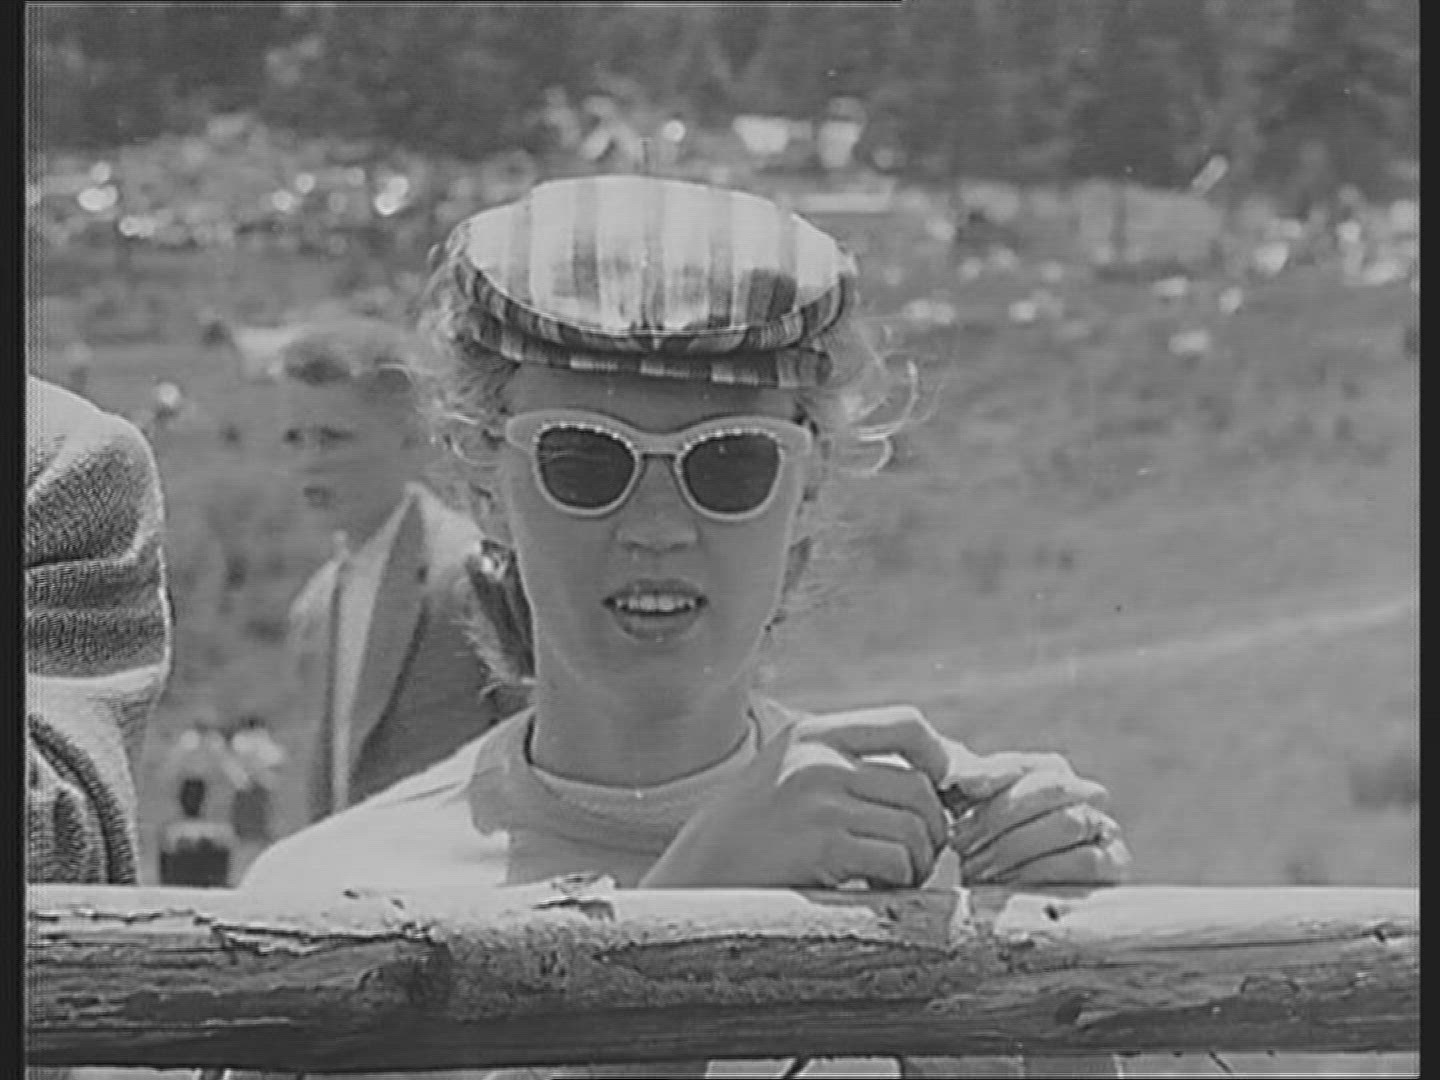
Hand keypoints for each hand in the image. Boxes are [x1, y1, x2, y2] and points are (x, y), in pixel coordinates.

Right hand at [642, 706, 952, 889]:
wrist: (696, 877)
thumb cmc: (755, 834)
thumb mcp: (794, 778)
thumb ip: (854, 767)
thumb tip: (955, 769)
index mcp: (813, 733)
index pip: (907, 724)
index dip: (939, 758)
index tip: (937, 792)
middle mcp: (817, 757)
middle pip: (920, 787)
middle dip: (932, 830)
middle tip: (916, 858)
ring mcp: (819, 799)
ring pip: (914, 828)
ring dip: (917, 863)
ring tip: (893, 878)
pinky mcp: (822, 844)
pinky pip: (896, 860)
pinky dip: (898, 883)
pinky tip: (872, 891)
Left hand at [941, 749, 1131, 885]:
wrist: (990, 900)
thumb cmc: (971, 844)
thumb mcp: (959, 808)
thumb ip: (962, 781)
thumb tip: (965, 778)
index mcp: (1048, 770)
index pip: (1025, 762)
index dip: (991, 776)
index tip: (959, 792)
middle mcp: (1083, 793)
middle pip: (1050, 786)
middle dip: (1000, 816)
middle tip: (961, 842)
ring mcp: (1104, 829)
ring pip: (1069, 821)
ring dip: (1017, 847)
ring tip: (978, 867)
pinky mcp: (1114, 868)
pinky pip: (1088, 861)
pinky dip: (1043, 872)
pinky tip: (1009, 884)